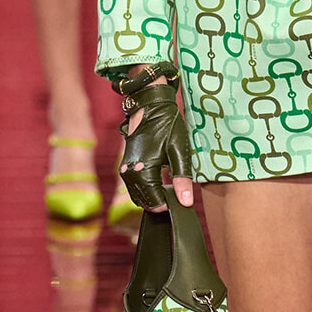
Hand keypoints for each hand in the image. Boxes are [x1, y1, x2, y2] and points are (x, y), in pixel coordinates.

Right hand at [119, 77, 195, 211]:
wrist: (150, 106)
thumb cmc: (167, 126)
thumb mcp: (179, 151)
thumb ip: (182, 179)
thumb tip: (186, 203)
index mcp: (142, 171)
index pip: (154, 203)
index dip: (169, 204)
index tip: (181, 198)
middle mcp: (129, 173)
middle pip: (144, 202)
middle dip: (161, 202)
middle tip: (177, 192)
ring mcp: (125, 170)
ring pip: (137, 196)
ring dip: (152, 197)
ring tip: (170, 187)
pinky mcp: (125, 165)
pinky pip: (134, 186)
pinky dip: (145, 190)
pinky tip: (160, 181)